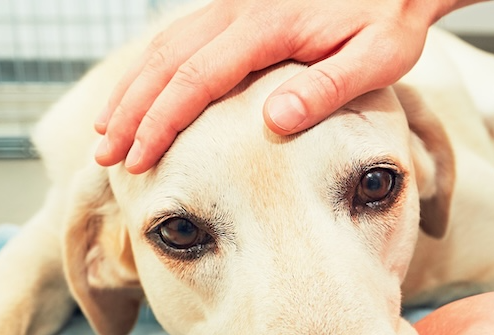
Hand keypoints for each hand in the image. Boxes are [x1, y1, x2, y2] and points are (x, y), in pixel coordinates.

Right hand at [95, 0, 467, 173]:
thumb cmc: (390, 18)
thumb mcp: (376, 58)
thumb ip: (325, 89)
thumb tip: (273, 121)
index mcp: (267, 27)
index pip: (196, 80)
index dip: (160, 123)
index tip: (138, 161)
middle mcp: (239, 10)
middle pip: (165, 62)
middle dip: (128, 111)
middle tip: (103, 157)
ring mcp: (233, 5)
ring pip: (163, 46)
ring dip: (130, 89)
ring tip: (104, 132)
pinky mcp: (235, 8)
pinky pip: (179, 37)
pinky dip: (149, 68)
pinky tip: (137, 93)